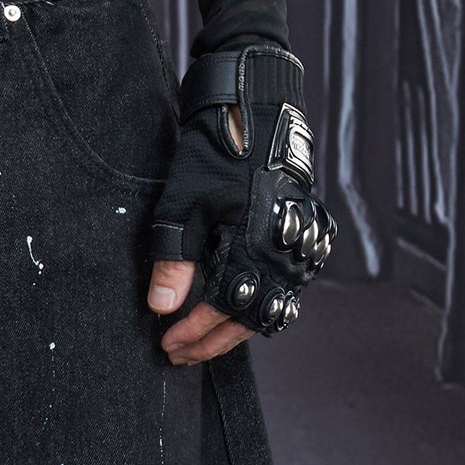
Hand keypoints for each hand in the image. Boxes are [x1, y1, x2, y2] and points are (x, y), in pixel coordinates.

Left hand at [146, 47, 334, 357]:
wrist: (253, 109)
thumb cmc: (215, 153)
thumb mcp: (182, 207)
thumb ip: (172, 262)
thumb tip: (161, 308)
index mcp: (254, 246)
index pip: (223, 310)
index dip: (194, 333)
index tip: (168, 345)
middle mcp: (284, 252)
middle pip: (249, 318)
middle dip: (212, 342)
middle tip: (181, 354)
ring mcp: (299, 246)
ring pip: (270, 308)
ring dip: (234, 329)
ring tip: (203, 341)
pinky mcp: (304, 237)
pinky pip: (284, 288)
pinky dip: (256, 306)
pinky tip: (233, 312)